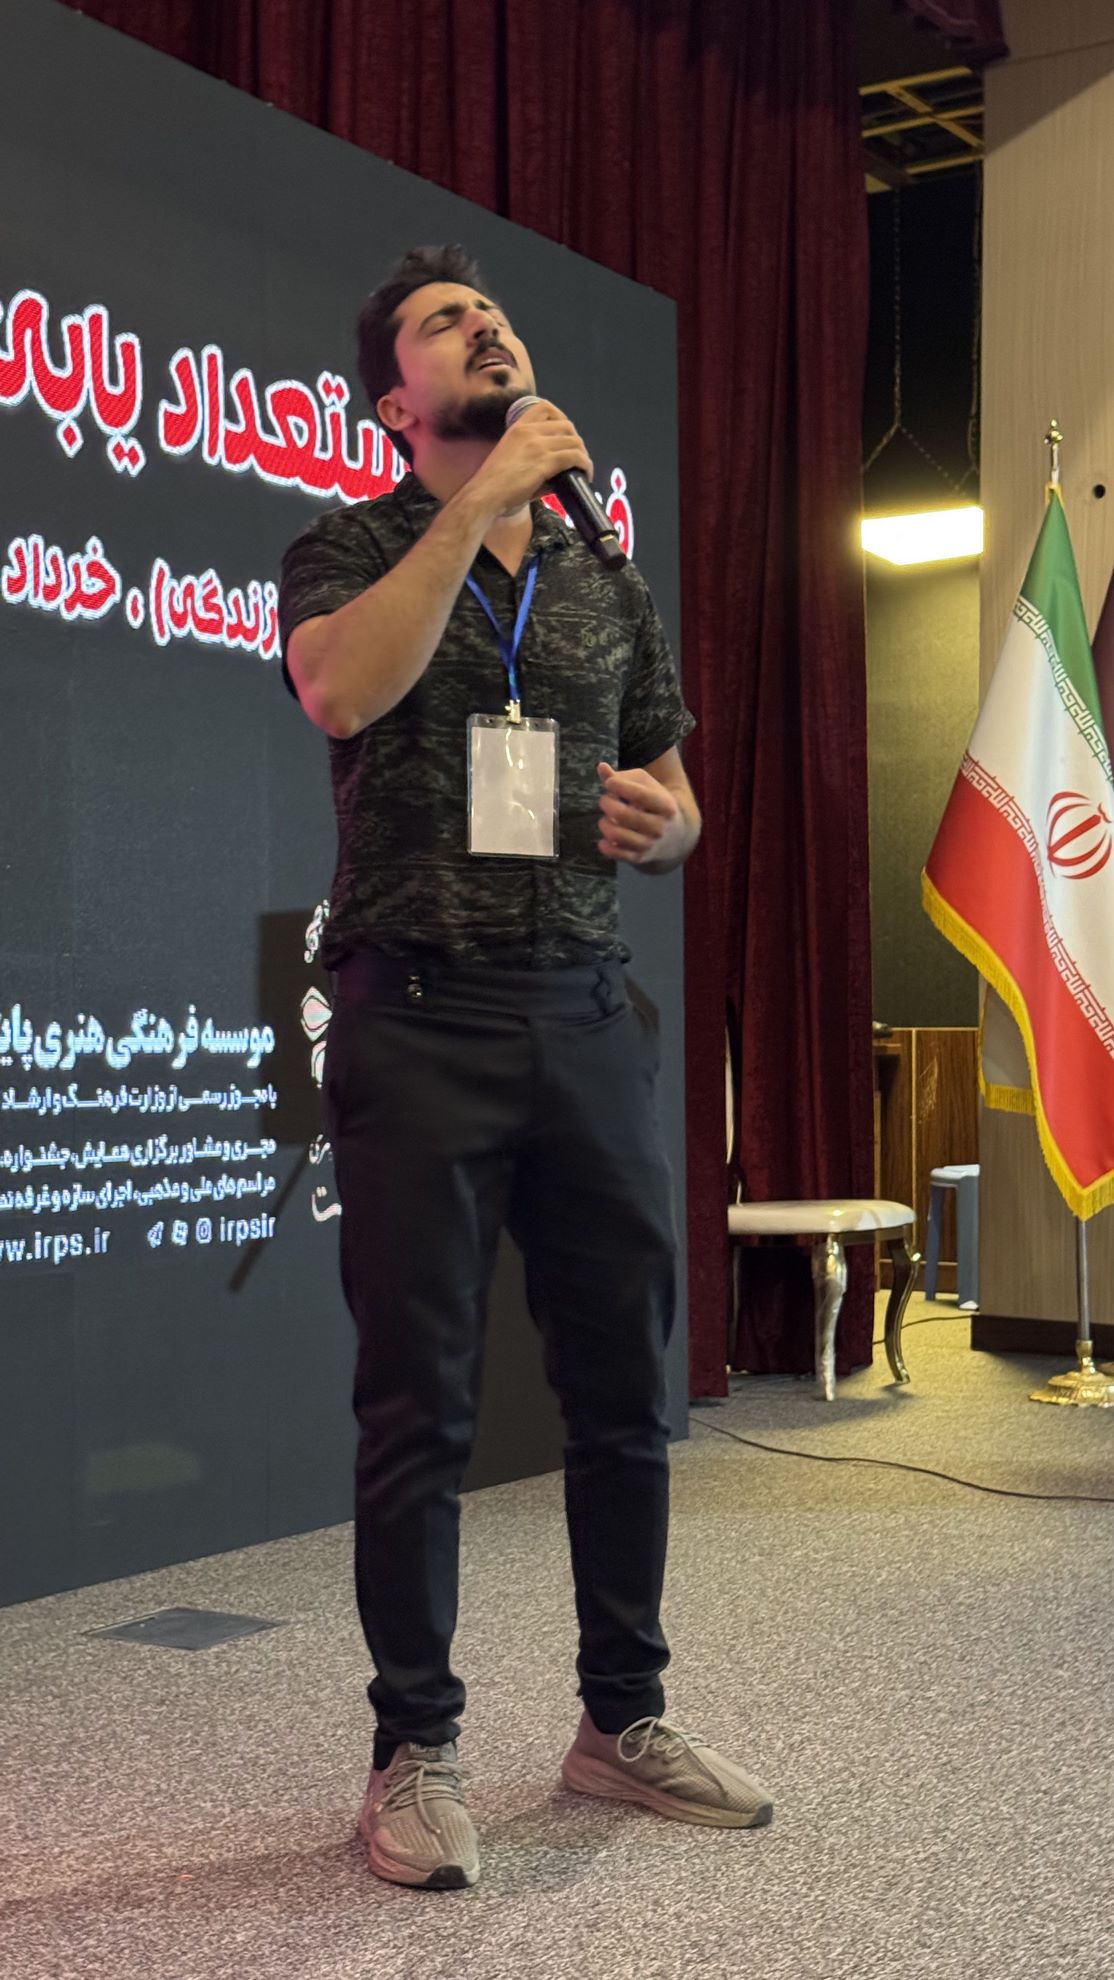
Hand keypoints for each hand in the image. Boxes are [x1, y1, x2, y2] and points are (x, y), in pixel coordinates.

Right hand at [469, 400, 592, 518]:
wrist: (485, 496)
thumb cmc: (494, 485)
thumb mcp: (512, 460)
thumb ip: (533, 457)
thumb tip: (559, 470)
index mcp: (517, 428)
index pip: (545, 407)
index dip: (561, 417)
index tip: (566, 433)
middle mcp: (529, 432)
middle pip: (566, 425)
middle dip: (576, 440)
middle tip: (577, 457)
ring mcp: (537, 445)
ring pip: (573, 441)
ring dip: (583, 454)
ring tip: (583, 468)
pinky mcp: (545, 462)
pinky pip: (574, 457)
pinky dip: (585, 464)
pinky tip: (585, 474)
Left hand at [597, 762, 685, 866]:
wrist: (675, 835)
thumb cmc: (654, 803)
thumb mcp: (646, 786)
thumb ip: (623, 777)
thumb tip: (601, 767)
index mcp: (665, 806)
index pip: (639, 795)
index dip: (620, 786)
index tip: (610, 783)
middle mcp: (660, 827)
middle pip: (624, 815)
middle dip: (607, 804)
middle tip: (605, 801)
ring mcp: (650, 844)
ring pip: (617, 835)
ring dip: (605, 824)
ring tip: (606, 819)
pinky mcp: (640, 857)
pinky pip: (616, 854)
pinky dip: (605, 846)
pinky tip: (604, 838)